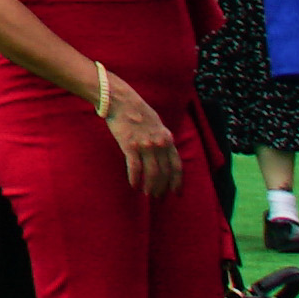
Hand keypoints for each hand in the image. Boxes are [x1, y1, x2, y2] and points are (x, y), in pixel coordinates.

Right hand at [95, 72, 182, 198]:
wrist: (121, 100)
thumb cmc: (137, 111)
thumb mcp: (157, 124)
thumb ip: (162, 138)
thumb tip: (164, 153)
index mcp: (168, 139)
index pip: (177, 166)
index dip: (177, 181)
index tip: (176, 193)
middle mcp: (159, 144)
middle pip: (165, 172)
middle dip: (163, 187)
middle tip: (158, 197)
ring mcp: (145, 146)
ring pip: (152, 173)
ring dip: (150, 186)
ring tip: (147, 194)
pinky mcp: (130, 146)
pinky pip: (135, 168)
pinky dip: (135, 179)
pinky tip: (133, 186)